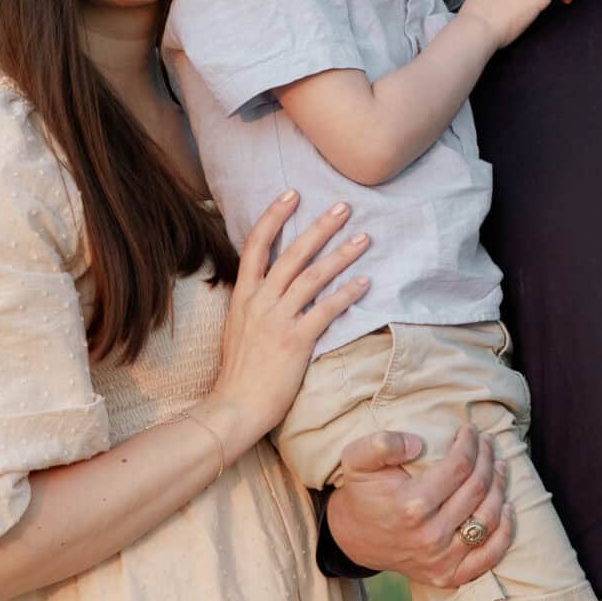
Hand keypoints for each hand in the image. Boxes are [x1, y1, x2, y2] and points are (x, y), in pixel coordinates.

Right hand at [204, 193, 369, 456]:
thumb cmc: (239, 373)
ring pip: (312, 277)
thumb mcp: (237, 328)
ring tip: (363, 239)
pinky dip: (347, 294)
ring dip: (341, 255)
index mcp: (243, 296)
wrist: (235, 406)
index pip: (255, 246)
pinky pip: (326, 310)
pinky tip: (366, 283)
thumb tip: (268, 288)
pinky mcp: (296, 341)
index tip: (292, 195)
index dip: (274, 217)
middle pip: (292, 254)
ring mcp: (277, 320)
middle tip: (344, 207)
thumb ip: (253, 305)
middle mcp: (259, 302)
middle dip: (319, 227)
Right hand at [325, 422, 511, 587]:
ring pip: (488, 518)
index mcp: (411, 505)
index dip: (470, 444)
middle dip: (487, 459)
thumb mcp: (356, 459)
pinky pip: (489, 557)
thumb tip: (418, 444)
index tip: (470, 431)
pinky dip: (505, 533)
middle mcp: (430, 535)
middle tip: (487, 443)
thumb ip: (381, 444)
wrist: (354, 537)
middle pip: (477, 489)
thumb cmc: (362, 493)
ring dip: (500, 488)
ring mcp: (441, 559)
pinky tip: (509, 508)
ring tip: (499, 466)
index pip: (459, 467)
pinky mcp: (448, 575)